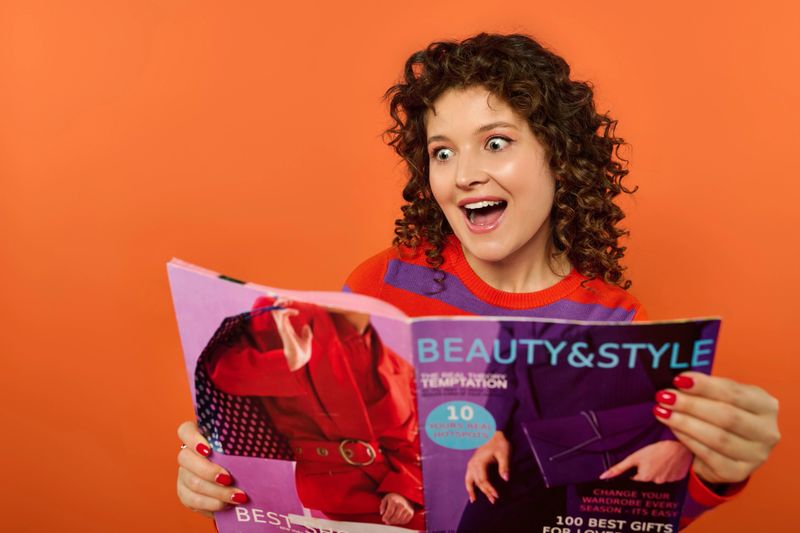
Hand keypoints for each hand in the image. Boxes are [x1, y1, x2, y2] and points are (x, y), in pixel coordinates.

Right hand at [176, 420, 247, 515]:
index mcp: (199, 435)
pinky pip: (192, 500)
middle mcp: (187, 454)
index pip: (185, 431)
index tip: (209, 450)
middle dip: (208, 471)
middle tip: (228, 478)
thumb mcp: (245, 444)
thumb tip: (263, 434)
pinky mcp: (185, 493)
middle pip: (185, 459)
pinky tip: (226, 505)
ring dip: (216, 491)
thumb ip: (246, 437)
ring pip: (192, 482)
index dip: (193, 439)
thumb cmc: (245, 455)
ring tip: (237, 497)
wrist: (242, 480)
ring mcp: (184, 474)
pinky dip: (211, 504)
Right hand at [271, 299, 312, 370]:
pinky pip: (282, 316)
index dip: (283, 305)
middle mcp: (283, 327)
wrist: (300, 361)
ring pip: (275, 311)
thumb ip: (306, 333)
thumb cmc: (301, 352)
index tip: (292, 302)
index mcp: (287, 328)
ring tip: (290, 302)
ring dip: (282, 303)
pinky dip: (288, 311)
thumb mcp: (306, 340)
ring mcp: (282, 328)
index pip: (279, 313)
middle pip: (274, 310)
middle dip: (279, 301)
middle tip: (289, 300)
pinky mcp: (284, 331)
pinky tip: (296, 312)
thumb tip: (306, 326)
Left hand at [379, 493, 413, 524]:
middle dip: (389, 521)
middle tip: (386, 521)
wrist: (404, 496)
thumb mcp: (386, 499)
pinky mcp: (411, 513)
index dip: (385, 517)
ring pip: (400, 520)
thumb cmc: (394, 498)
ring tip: (391, 520)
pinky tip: (397, 519)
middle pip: (395, 517)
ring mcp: (407, 509)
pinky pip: (405, 521)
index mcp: (394, 501)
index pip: (389, 512)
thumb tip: (382, 513)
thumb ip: (382, 506)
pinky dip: (400, 522)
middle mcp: (402, 505)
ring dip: (394, 522)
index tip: (383, 519)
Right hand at [464, 431, 510, 503]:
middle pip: (478, 482)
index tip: (497, 496)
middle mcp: (473, 464)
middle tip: (494, 500)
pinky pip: (468, 477)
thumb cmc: (500, 443)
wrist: (493, 433)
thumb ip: (504, 466)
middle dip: (485, 492)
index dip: (490, 489)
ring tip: (474, 501)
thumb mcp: (504, 453)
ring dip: (473, 491)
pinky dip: (469, 485)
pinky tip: (471, 493)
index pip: (483, 480)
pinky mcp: (472, 464)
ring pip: (470, 480)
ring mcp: (471, 464)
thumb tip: (506, 479)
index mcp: (480, 462)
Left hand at [599, 440, 691, 482]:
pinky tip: (668, 463)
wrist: (679, 446)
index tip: (639, 466)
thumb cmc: (656, 449)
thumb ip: (619, 468)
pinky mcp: (678, 479)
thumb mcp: (634, 457)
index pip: (635, 480)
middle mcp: (656, 483)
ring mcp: (668, 482)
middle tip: (652, 460)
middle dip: (647, 471)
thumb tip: (604, 476)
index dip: (635, 472)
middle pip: (647, 479)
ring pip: (659, 478)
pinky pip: (670, 477)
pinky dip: (668, 471)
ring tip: (660, 460)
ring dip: (658, 471)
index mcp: (645, 479)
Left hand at [653, 372, 779, 483]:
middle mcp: (766, 432)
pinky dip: (688, 440)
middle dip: (690, 405)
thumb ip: (707, 389)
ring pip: (717, 437)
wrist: (729, 450)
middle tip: (664, 397)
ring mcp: (755, 455)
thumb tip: (680, 381)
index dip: (705, 386)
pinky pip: (709, 455)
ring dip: (684, 422)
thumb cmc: (724, 414)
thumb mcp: (723, 398)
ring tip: (662, 412)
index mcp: (766, 406)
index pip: (734, 393)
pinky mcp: (738, 473)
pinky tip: (673, 429)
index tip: (678, 380)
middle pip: (726, 416)